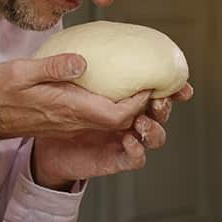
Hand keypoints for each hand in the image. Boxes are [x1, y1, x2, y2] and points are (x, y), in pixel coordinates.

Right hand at [0, 53, 151, 139]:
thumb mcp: (21, 72)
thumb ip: (52, 67)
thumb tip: (82, 61)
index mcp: (69, 108)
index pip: (116, 114)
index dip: (138, 103)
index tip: (149, 83)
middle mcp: (75, 120)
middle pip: (121, 121)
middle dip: (142, 106)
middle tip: (154, 83)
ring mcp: (72, 123)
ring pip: (112, 121)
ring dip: (130, 107)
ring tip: (141, 84)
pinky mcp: (67, 121)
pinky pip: (98, 118)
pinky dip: (114, 106)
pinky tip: (116, 88)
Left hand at [31, 81, 194, 189]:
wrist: (40, 143)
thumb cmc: (54, 107)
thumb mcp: (59, 83)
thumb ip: (66, 69)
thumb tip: (78, 62)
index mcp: (125, 97)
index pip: (157, 91)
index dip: (174, 88)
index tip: (180, 84)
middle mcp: (130, 119)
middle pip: (161, 113)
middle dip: (164, 107)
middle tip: (157, 100)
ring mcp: (125, 140)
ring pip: (155, 137)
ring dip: (154, 129)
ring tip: (141, 122)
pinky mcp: (114, 159)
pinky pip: (136, 159)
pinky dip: (137, 151)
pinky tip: (128, 140)